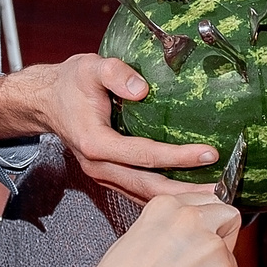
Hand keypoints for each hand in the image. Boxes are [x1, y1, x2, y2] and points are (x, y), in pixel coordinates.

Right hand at [0, 55, 216, 200]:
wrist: (45, 101)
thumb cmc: (69, 84)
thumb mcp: (89, 67)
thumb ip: (114, 73)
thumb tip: (142, 88)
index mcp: (96, 144)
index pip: (144, 155)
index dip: (178, 156)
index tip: (209, 153)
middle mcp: (99, 166)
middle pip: (149, 186)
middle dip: (186, 193)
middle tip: (221, 193)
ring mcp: (103, 174)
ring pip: (145, 194)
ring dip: (178, 198)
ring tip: (212, 199)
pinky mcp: (109, 174)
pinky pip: (139, 190)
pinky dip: (165, 194)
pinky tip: (188, 194)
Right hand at [65, 185, 242, 266]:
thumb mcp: (135, 240)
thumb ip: (166, 231)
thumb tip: (183, 240)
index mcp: (166, 205)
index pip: (203, 201)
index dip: (201, 224)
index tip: (195, 239)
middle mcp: (192, 217)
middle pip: (226, 214)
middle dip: (218, 236)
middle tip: (196, 264)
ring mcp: (211, 243)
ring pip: (230, 250)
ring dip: (217, 266)